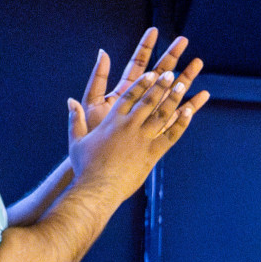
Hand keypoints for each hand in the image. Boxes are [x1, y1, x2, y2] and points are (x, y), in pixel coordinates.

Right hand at [67, 69, 209, 204]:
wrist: (98, 188)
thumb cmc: (85, 166)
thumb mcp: (76, 140)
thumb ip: (75, 119)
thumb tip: (70, 101)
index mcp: (112, 121)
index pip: (129, 97)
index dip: (141, 84)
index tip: (151, 73)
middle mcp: (129, 126)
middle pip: (148, 101)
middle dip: (160, 85)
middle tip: (171, 73)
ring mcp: (142, 139)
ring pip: (161, 114)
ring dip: (173, 99)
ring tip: (183, 85)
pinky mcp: (153, 154)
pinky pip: (171, 135)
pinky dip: (181, 123)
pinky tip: (190, 112)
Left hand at [80, 28, 203, 135]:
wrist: (99, 161)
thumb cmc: (93, 133)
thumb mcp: (91, 103)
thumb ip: (97, 79)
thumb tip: (103, 53)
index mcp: (124, 91)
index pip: (137, 64)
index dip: (145, 47)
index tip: (154, 30)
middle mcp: (140, 99)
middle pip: (158, 73)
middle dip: (171, 56)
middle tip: (184, 40)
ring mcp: (152, 113)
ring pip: (171, 91)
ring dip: (185, 77)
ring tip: (198, 63)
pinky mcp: (160, 129)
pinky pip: (178, 116)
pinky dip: (191, 106)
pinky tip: (203, 95)